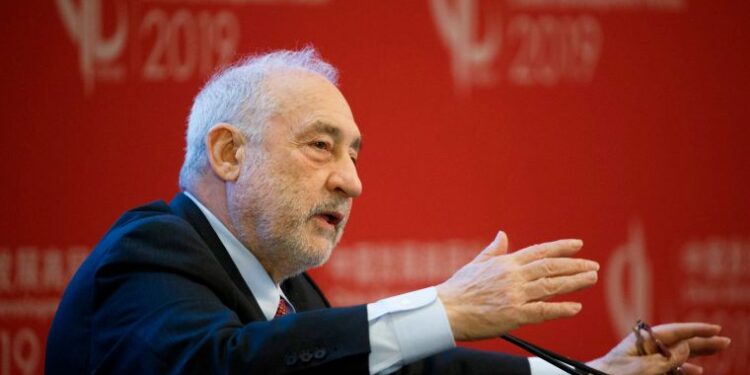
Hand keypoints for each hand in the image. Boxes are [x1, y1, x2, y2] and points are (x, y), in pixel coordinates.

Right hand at [435, 231, 599, 340]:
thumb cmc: (458, 289)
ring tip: (591, 279)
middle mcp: (513, 277)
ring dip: (574, 282)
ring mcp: (515, 295)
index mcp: (505, 263)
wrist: (446, 311)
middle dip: (574, 265)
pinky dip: (560, 308)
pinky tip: (575, 307)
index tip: (578, 245)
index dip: (560, 248)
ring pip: (551, 286)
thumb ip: (494, 250)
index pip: (539, 252)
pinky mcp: (514, 315)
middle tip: (593, 266)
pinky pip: (543, 311)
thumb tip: (503, 235)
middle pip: (550, 267)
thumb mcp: (475, 264)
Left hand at [586, 322, 731, 374]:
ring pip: (677, 354)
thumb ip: (667, 357)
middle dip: (702, 340)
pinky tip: (697, 370)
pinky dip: (683, 368)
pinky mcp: (643, 370)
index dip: (696, 330)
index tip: (715, 328)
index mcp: (643, 339)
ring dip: (698, 353)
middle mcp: (645, 346)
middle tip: (724, 340)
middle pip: (679, 341)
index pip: (675, 331)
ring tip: (717, 350)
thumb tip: (687, 346)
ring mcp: (645, 358)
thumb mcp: (644, 366)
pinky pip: (668, 368)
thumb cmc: (613, 373)